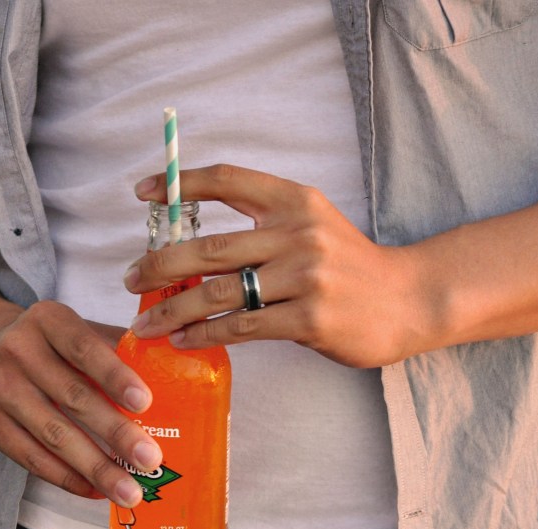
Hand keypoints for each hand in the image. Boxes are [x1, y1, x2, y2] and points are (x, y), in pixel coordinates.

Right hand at [0, 276, 163, 506]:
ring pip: (53, 436)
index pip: (84, 348)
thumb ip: (118, 348)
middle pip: (72, 397)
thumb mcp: (79, 330)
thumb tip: (175, 376)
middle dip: (115, 432)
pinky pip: (32, 459)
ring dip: (95, 468)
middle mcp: (18, 351)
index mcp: (47, 320)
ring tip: (129, 492)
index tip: (145, 403)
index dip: (114, 376)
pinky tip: (97, 491)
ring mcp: (0, 390)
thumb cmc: (55, 345)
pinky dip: (67, 479)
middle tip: (150, 459)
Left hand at [125, 164, 439, 367]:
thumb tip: (190, 245)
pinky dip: (205, 334)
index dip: (180, 183)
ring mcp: (305, 278)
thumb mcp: (312, 223)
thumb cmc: (349, 265)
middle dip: (159, 265)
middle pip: (208, 247)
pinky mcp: (309, 319)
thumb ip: (262, 224)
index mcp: (295, 201)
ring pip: (218, 293)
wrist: (409, 299)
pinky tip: (183, 340)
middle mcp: (298, 233)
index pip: (228, 179)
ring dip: (172, 309)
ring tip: (145, 322)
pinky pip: (242, 327)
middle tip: (129, 279)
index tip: (142, 193)